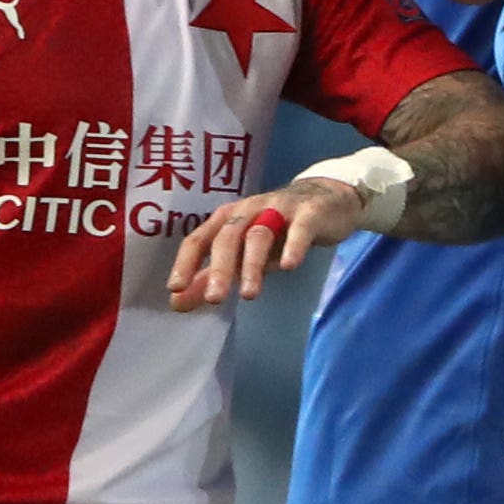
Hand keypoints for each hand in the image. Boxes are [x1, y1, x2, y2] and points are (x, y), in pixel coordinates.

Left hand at [165, 175, 363, 309]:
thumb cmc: (279, 229)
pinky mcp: (309, 213)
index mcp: (227, 218)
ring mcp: (279, 209)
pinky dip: (293, 247)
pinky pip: (299, 229)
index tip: (175, 288)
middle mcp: (248, 210)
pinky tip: (289, 267)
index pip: (199, 239)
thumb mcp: (243, 252)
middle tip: (214, 299)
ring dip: (252, 265)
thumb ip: (210, 277)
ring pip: (259, 235)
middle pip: (227, 238)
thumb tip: (176, 302)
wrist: (328, 200)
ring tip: (249, 295)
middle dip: (219, 269)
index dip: (186, 262)